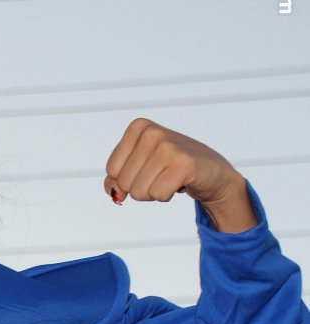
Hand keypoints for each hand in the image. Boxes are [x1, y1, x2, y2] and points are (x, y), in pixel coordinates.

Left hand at [103, 118, 254, 231]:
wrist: (211, 173)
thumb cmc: (170, 169)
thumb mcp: (138, 167)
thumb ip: (116, 179)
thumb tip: (114, 192)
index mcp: (138, 127)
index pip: (112, 171)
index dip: (127, 179)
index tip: (148, 169)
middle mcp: (152, 132)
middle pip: (124, 183)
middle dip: (142, 187)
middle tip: (162, 175)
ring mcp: (168, 146)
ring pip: (139, 192)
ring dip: (154, 193)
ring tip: (171, 178)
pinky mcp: (184, 163)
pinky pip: (157, 195)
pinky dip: (166, 196)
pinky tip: (180, 182)